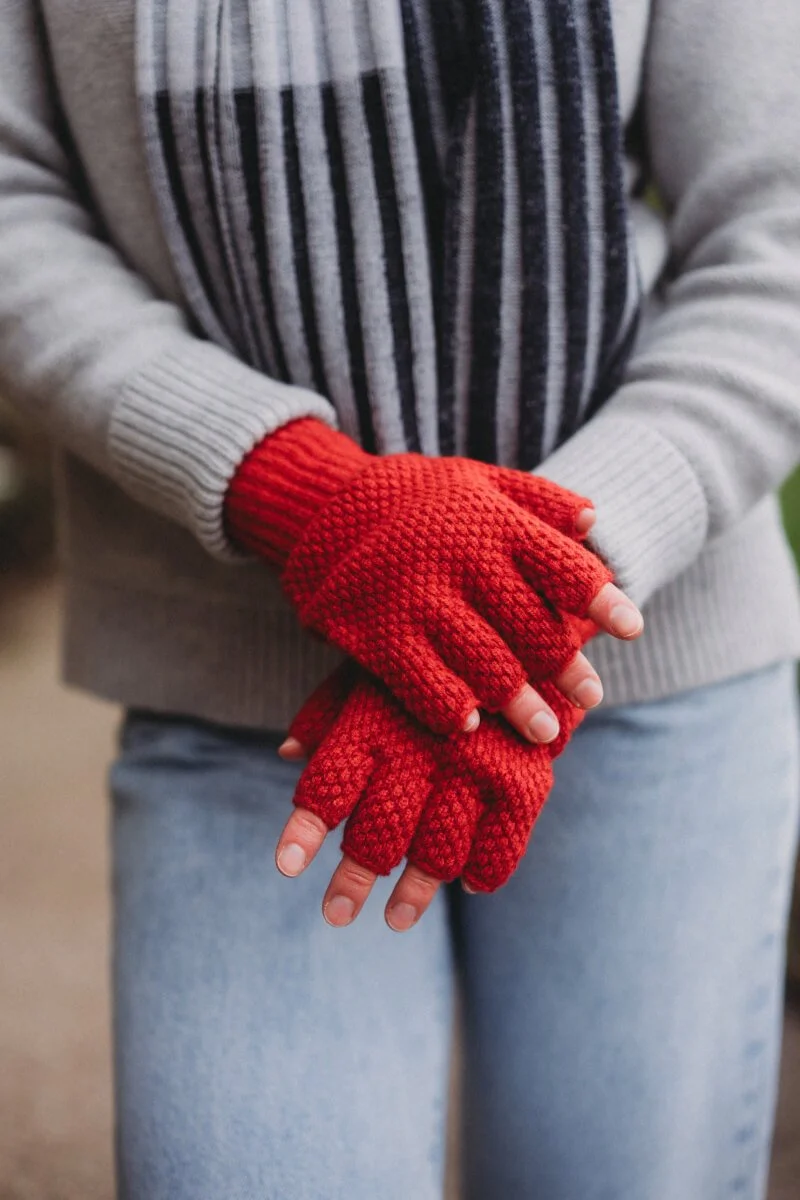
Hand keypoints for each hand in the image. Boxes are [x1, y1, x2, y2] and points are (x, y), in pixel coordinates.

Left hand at [274, 663, 586, 930]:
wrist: (527, 611)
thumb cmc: (436, 644)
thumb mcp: (379, 662)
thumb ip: (330, 709)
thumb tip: (287, 753)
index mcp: (377, 717)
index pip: (329, 785)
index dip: (305, 831)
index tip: (288, 867)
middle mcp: (423, 747)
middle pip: (378, 833)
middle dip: (352, 881)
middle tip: (337, 914)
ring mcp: (476, 766)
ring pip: (437, 854)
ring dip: (414, 893)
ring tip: (396, 917)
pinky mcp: (526, 777)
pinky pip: (501, 848)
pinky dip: (482, 872)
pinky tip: (466, 883)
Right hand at [282, 453, 639, 737]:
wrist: (325, 505)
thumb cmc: (419, 498)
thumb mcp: (478, 479)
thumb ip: (538, 499)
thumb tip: (595, 519)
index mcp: (495, 521)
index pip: (565, 566)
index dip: (603, 601)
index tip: (630, 630)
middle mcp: (462, 559)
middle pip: (533, 628)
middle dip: (568, 668)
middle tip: (591, 697)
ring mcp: (418, 598)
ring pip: (487, 666)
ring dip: (521, 706)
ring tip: (546, 732)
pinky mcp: (376, 631)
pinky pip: (423, 684)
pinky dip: (451, 708)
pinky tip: (469, 724)